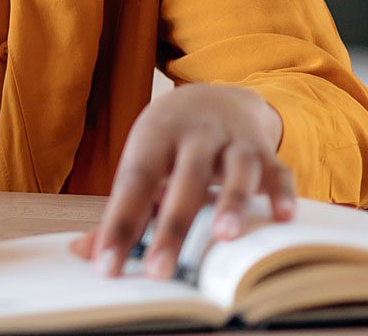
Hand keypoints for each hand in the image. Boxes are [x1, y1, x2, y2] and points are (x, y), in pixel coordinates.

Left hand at [70, 84, 294, 278]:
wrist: (214, 96)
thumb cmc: (170, 140)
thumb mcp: (143, 161)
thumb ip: (121, 209)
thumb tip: (85, 253)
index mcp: (155, 136)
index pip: (134, 182)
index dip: (118, 224)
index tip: (107, 265)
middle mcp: (195, 134)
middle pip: (184, 180)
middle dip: (172, 227)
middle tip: (159, 272)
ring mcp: (233, 140)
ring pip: (236, 169)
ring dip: (231, 201)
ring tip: (224, 237)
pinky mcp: (265, 150)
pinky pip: (278, 170)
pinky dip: (283, 192)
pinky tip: (283, 218)